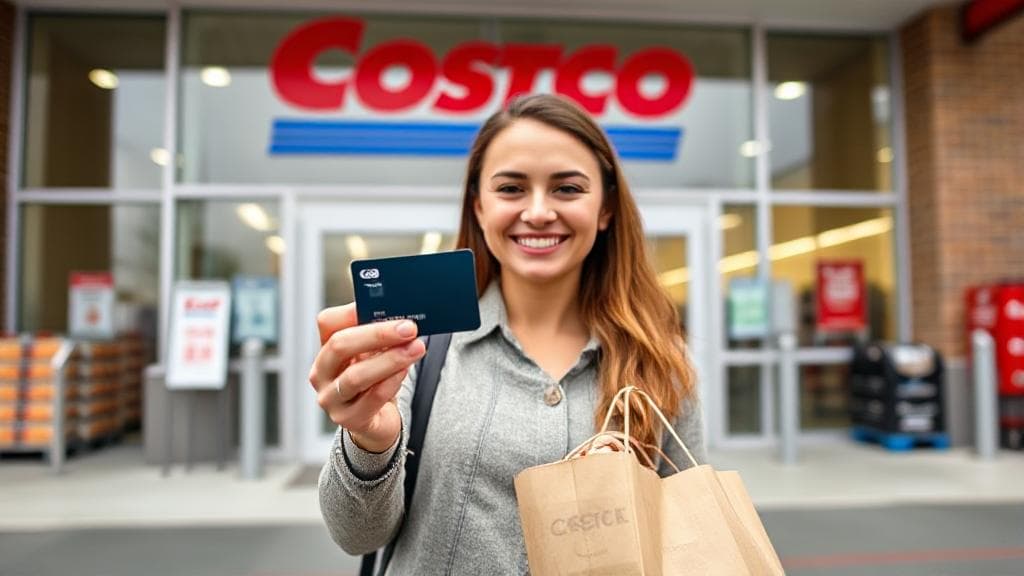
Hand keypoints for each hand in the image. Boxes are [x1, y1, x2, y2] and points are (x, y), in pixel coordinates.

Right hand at [309, 304, 425, 452]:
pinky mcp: (348, 419)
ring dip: (390, 359)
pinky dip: (391, 382)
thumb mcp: (373, 354)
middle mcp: (322, 372)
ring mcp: (331, 398)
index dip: (352, 311)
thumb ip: (380, 337)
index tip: (382, 303)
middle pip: (340, 345)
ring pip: (356, 375)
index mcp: (326, 349)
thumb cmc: (375, 381)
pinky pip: (371, 399)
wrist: (376, 420)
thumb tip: (403, 317)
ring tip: (415, 349)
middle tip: (408, 328)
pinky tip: (405, 371)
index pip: (328, 322)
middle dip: (378, 334)